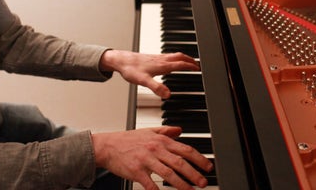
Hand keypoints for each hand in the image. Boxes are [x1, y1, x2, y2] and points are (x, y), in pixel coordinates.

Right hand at [92, 126, 212, 189]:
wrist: (107, 146)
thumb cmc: (127, 140)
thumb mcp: (148, 131)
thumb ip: (165, 131)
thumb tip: (179, 130)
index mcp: (161, 140)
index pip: (185, 149)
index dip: (199, 159)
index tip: (208, 167)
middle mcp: (156, 149)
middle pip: (180, 163)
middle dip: (194, 174)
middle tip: (203, 182)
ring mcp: (146, 161)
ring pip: (168, 174)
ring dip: (181, 184)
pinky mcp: (136, 172)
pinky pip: (150, 184)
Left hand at [100, 50, 198, 97]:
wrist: (121, 60)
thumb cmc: (131, 69)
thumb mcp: (143, 81)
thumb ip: (156, 88)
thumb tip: (168, 94)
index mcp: (162, 65)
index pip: (180, 64)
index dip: (190, 66)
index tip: (198, 68)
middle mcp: (161, 59)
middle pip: (180, 56)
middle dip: (190, 59)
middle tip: (197, 63)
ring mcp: (157, 58)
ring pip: (174, 55)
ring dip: (183, 57)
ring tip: (188, 61)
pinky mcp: (152, 57)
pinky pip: (168, 56)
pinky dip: (175, 58)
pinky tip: (171, 62)